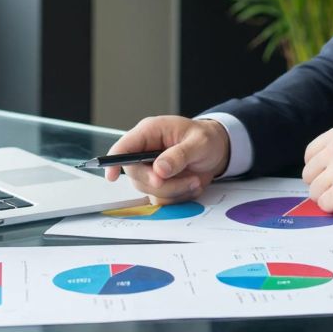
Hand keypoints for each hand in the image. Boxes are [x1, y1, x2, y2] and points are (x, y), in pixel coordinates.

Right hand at [104, 116, 230, 203]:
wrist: (220, 151)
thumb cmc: (207, 138)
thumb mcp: (199, 142)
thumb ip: (179, 155)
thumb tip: (159, 169)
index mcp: (150, 133)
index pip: (123, 147)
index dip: (114, 162)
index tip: (112, 176)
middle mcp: (147, 151)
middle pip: (136, 175)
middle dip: (159, 183)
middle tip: (183, 180)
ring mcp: (152, 169)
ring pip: (149, 189)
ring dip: (174, 190)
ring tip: (194, 179)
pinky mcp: (161, 184)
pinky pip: (162, 198)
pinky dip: (179, 196)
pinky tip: (192, 184)